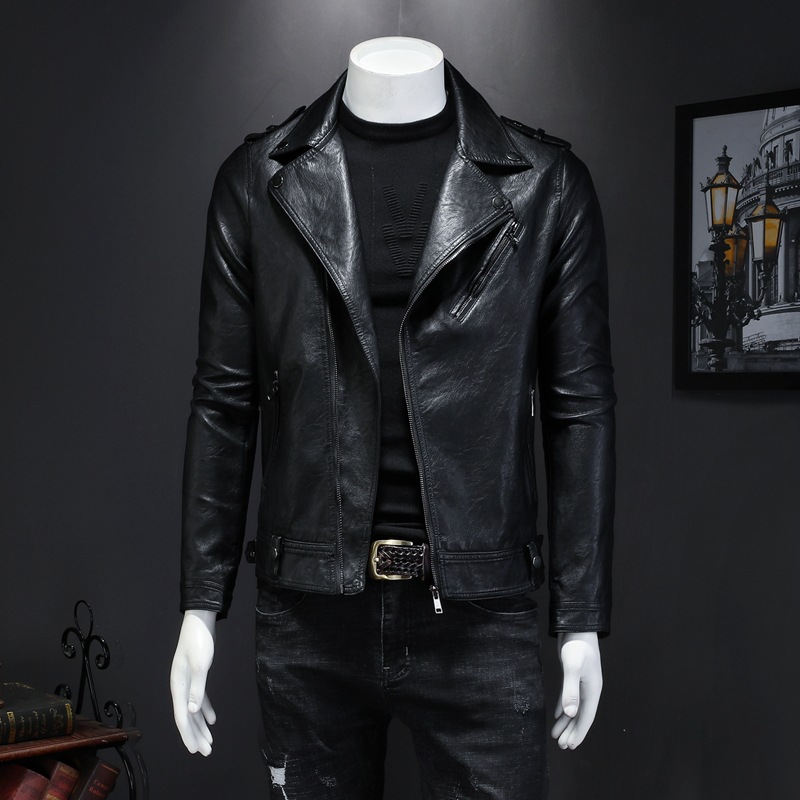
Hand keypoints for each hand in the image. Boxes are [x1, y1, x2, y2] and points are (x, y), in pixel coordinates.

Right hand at [170, 610, 217, 755]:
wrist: (199, 621)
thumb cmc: (200, 641)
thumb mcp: (201, 664)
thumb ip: (197, 688)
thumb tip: (191, 711)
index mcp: (178, 685)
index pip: (182, 716)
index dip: (188, 735)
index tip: (195, 750)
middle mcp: (180, 686)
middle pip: (187, 717)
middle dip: (196, 735)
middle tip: (206, 751)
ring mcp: (187, 681)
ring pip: (193, 710)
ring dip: (201, 726)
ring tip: (209, 742)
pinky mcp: (196, 676)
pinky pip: (199, 698)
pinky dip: (205, 709)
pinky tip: (212, 720)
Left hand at [551, 631, 601, 749]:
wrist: (577, 626)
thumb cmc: (577, 646)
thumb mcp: (572, 668)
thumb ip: (571, 691)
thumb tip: (570, 714)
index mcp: (592, 691)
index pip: (586, 717)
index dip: (579, 732)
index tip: (571, 746)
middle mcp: (588, 689)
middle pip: (580, 716)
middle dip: (572, 731)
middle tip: (562, 746)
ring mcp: (581, 683)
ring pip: (574, 708)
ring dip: (566, 722)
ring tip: (557, 735)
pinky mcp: (573, 676)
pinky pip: (569, 697)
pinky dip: (564, 707)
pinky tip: (559, 714)